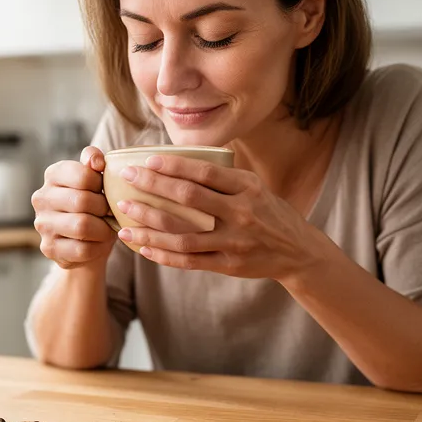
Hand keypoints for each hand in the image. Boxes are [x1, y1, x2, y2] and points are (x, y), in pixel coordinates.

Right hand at [31, 146, 116, 268]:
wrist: (86, 241)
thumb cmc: (94, 205)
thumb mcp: (96, 180)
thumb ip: (94, 162)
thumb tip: (96, 161)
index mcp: (53, 175)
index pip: (83, 175)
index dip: (102, 185)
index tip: (106, 191)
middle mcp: (42, 198)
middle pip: (82, 201)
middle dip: (104, 209)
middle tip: (111, 212)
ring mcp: (42, 224)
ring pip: (81, 226)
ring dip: (103, 229)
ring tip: (108, 227)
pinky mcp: (49, 248)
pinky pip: (82, 249)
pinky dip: (98, 247)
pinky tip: (100, 242)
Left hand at [114, 155, 325, 280]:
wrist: (298, 251)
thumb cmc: (269, 213)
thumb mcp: (256, 187)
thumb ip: (225, 176)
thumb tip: (183, 157)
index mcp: (247, 188)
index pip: (204, 173)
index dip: (173, 166)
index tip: (147, 161)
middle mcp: (241, 213)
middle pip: (188, 198)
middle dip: (152, 187)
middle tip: (126, 180)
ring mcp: (234, 241)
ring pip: (183, 235)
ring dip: (150, 226)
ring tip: (124, 220)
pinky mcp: (229, 264)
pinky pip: (189, 260)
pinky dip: (163, 254)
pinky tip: (143, 247)